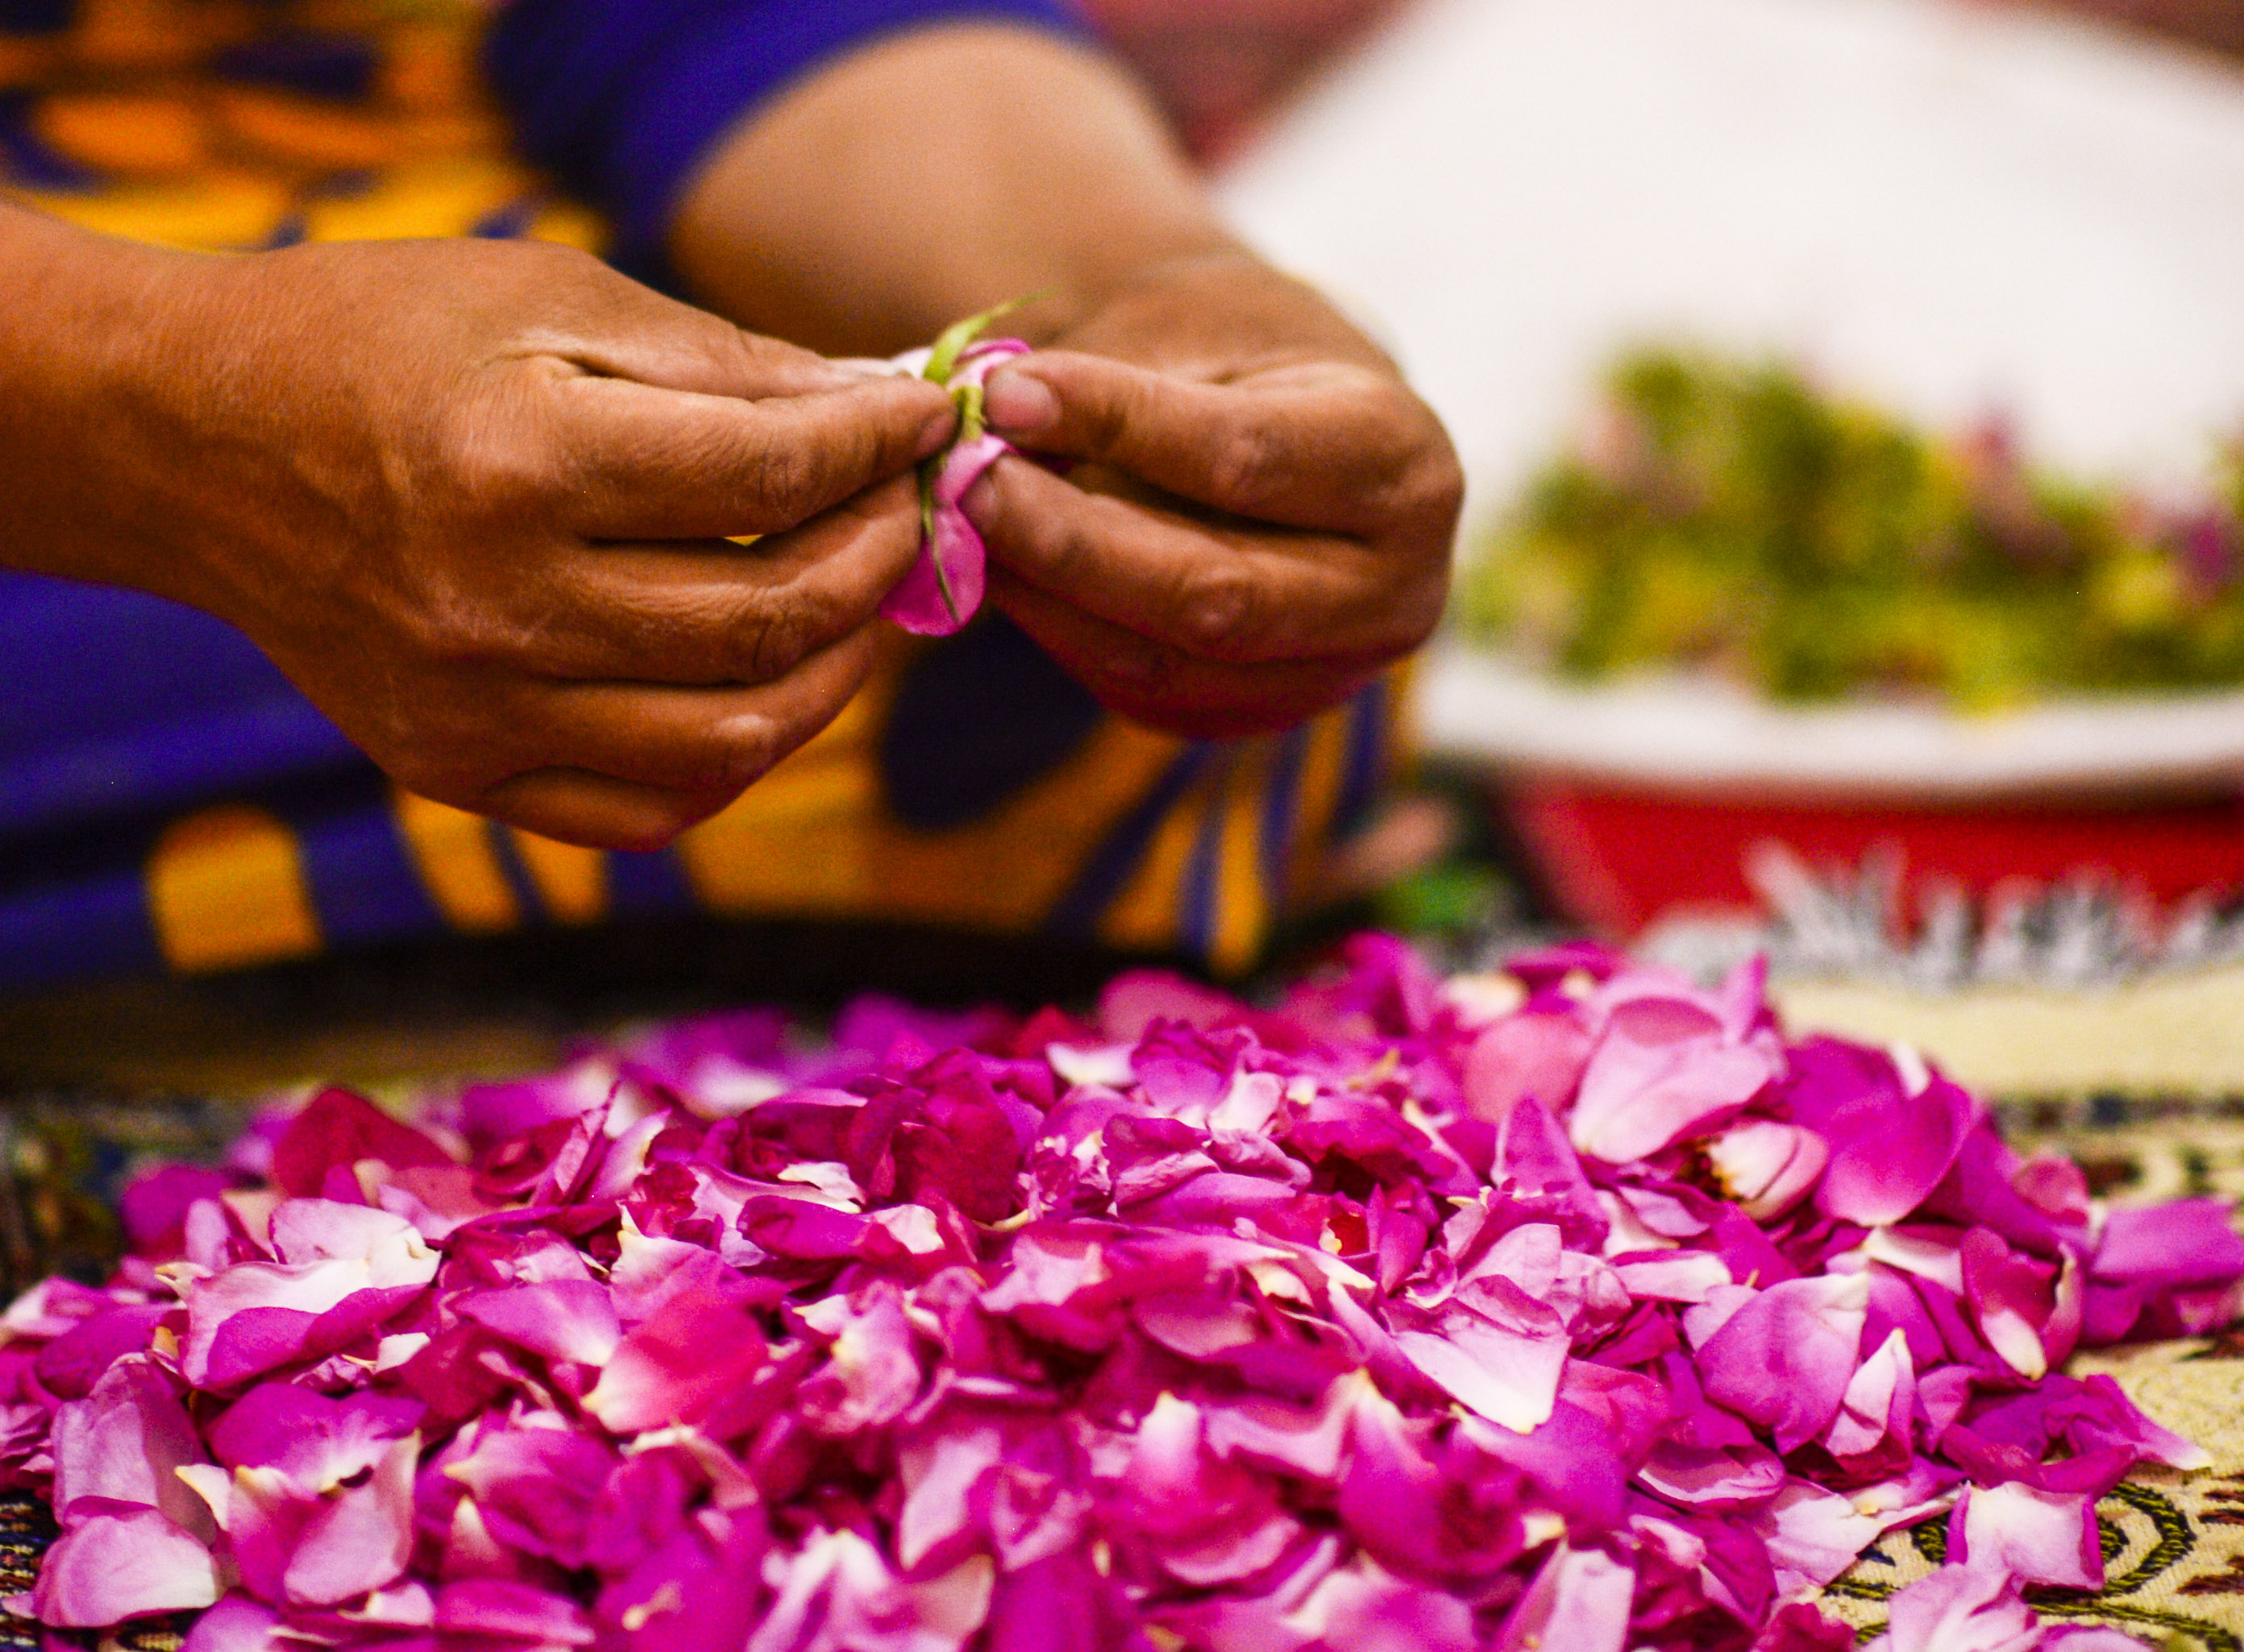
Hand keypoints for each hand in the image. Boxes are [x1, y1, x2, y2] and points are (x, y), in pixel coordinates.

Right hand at [8, 226, 953, 848]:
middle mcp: (498, 608)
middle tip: (912, 512)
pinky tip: (765, 685)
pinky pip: (648, 812)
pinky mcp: (457, 774)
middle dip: (880, 559)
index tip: (926, 418)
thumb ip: (720, 363)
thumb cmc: (378, 340)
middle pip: (769, 620)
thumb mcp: (546, 297)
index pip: (769, 478)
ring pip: (732, 740)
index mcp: (521, 463)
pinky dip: (736, 760)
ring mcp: (475, 712)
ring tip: (865, 605)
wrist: (194, 442)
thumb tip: (876, 406)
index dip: (877, 445)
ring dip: (836, 673)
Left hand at [966, 253, 1460, 739]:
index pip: (1249, 459)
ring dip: (1047, 593)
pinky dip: (1055, 629)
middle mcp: (1393, 589)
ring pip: (1165, 659)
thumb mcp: (1195, 325)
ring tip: (960, 519)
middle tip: (967, 479)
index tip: (1005, 392)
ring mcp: (1328, 673)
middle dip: (1073, 538)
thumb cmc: (1242, 353)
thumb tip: (989, 424)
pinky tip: (999, 569)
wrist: (1291, 429)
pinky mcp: (1254, 715)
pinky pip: (1137, 688)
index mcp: (1402, 463)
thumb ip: (1111, 378)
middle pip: (1214, 592)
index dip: (1120, 426)